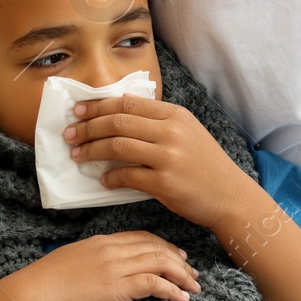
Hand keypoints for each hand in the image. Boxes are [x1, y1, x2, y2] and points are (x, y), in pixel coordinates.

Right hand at [0, 231, 201, 300]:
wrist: (31, 294)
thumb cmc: (45, 284)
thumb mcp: (72, 262)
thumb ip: (93, 261)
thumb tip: (104, 271)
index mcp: (102, 241)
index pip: (142, 237)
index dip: (164, 246)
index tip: (178, 256)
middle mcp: (111, 249)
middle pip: (156, 248)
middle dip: (179, 260)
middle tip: (193, 274)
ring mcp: (114, 267)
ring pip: (160, 262)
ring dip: (182, 275)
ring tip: (194, 288)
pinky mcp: (115, 288)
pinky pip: (153, 283)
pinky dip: (171, 290)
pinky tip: (181, 299)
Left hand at [63, 95, 255, 228]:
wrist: (230, 196)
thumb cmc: (206, 165)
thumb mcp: (187, 132)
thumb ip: (158, 119)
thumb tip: (122, 104)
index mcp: (175, 115)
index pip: (127, 104)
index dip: (97, 106)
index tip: (78, 111)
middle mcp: (171, 132)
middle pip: (117, 122)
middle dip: (88, 127)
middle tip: (70, 134)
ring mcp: (168, 157)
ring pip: (117, 146)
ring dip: (92, 150)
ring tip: (78, 155)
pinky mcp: (165, 183)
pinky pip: (126, 176)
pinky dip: (110, 177)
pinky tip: (104, 180)